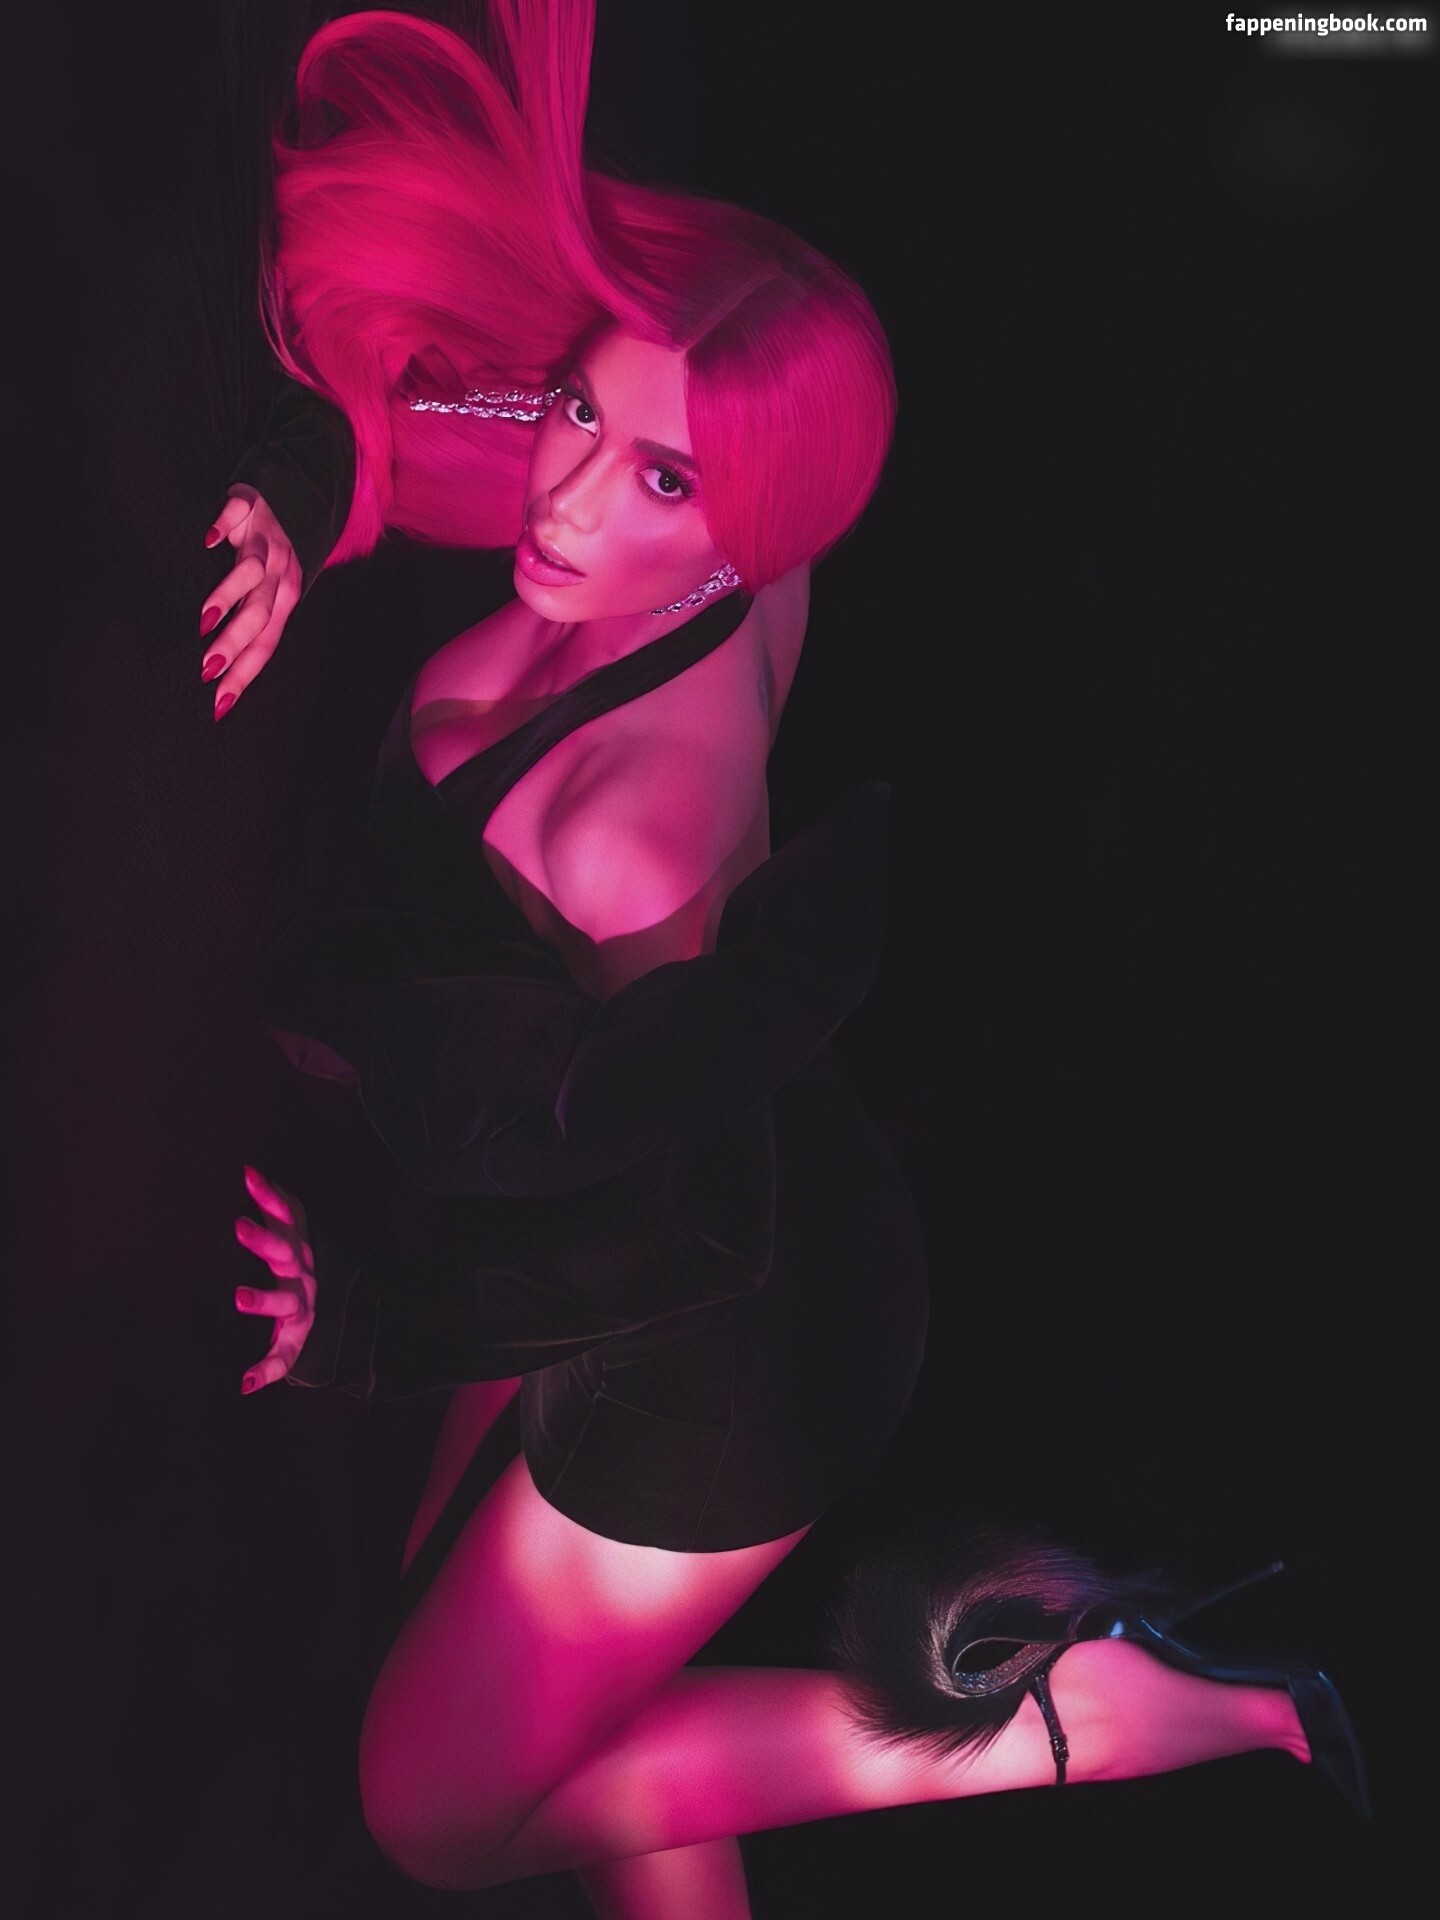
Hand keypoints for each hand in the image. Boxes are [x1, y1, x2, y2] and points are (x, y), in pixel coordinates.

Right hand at [199, 487, 302, 719]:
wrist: (293, 498)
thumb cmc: (274, 559)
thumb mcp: (270, 594)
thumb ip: (249, 627)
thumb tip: (222, 674)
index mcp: (284, 600)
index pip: (265, 645)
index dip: (244, 676)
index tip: (219, 704)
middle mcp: (279, 573)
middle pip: (260, 614)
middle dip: (234, 644)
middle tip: (206, 669)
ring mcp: (265, 539)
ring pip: (253, 571)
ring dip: (230, 595)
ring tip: (206, 619)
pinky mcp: (250, 505)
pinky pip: (239, 515)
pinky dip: (226, 526)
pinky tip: (208, 541)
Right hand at [233, 1165, 315, 1393]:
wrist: (326, 1294)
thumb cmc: (299, 1326)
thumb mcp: (289, 1349)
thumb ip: (270, 1367)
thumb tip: (244, 1387)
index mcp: (298, 1303)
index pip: (282, 1303)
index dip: (263, 1301)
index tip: (238, 1296)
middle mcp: (301, 1272)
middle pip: (286, 1255)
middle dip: (264, 1242)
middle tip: (240, 1227)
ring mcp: (300, 1246)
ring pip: (288, 1221)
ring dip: (268, 1202)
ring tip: (248, 1180)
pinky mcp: (297, 1228)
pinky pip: (285, 1205)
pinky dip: (269, 1191)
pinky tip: (250, 1172)